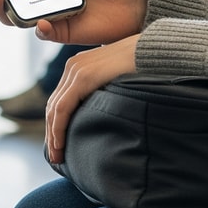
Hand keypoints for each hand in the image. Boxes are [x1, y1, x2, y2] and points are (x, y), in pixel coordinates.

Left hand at [46, 37, 138, 164]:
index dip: (55, 124)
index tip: (58, 146)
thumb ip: (103, 92)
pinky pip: (63, 107)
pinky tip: (60, 143)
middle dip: (52, 133)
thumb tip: (101, 115)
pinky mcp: (83, 77)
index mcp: (79, 67)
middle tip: (56, 157)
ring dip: (54, 134)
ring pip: (55, 109)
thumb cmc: (142, 68)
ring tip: (58, 156)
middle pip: (54, 105)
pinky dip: (58, 127)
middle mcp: (73, 67)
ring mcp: (76, 70)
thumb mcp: (115, 81)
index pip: (59, 100)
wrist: (155, 51)